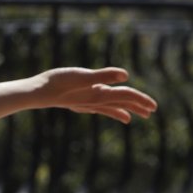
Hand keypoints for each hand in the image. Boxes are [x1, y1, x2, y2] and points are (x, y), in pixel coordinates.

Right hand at [35, 67, 156, 123]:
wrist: (38, 93)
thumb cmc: (57, 82)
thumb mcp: (81, 75)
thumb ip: (103, 75)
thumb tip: (125, 76)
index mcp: (99, 94)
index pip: (125, 96)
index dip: (140, 99)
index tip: (154, 107)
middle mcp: (95, 100)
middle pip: (121, 103)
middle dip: (137, 106)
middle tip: (152, 111)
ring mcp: (87, 103)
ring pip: (111, 107)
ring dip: (124, 110)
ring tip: (135, 117)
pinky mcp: (80, 102)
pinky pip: (99, 108)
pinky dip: (108, 111)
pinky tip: (107, 113)